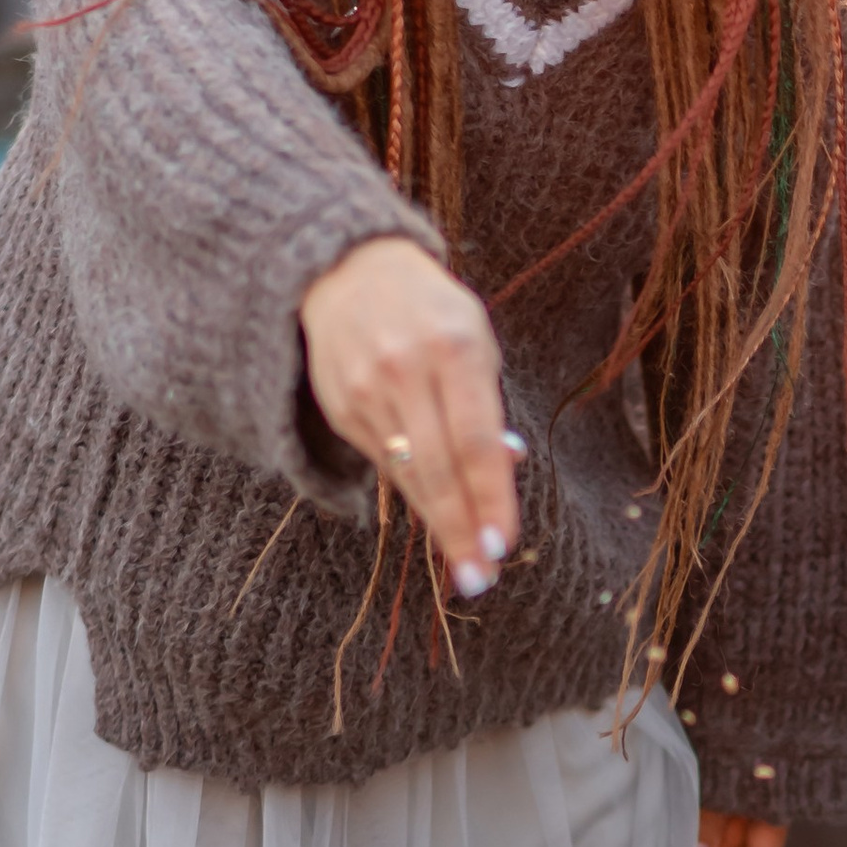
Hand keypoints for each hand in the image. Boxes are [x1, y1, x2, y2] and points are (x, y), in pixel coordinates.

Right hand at [299, 235, 515, 595]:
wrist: (344, 268)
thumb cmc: (430, 309)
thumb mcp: (475, 337)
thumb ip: (489, 404)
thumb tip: (506, 467)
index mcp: (453, 346)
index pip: (475, 440)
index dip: (489, 497)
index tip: (503, 544)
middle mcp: (404, 369)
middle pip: (436, 467)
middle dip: (461, 528)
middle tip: (480, 578)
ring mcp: (365, 390)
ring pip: (406, 473)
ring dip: (437, 523)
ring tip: (464, 566)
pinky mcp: (340, 405)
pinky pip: (383, 461)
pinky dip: (413, 491)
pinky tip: (434, 515)